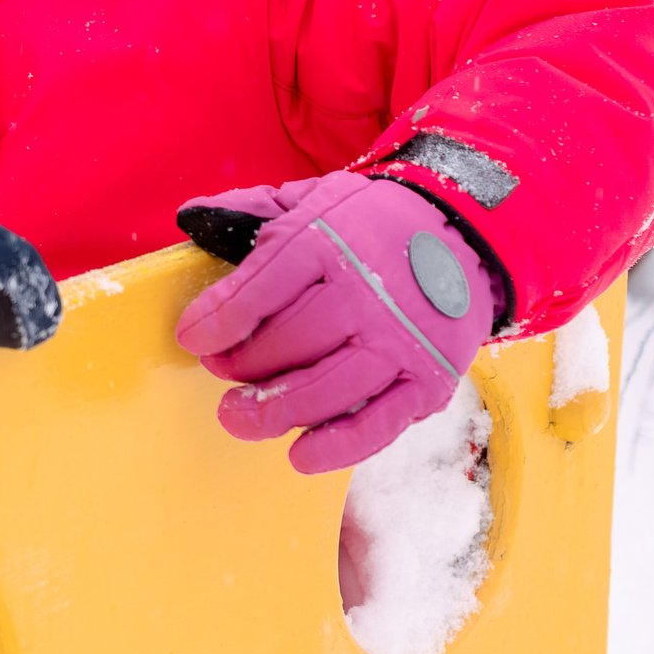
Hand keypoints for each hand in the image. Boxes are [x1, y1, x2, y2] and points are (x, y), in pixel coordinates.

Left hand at [176, 173, 493, 472]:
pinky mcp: (428, 380)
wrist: (461, 234)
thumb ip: (252, 211)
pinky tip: (301, 453)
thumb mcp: (311, 200)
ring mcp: (400, 341)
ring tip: (237, 415)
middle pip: (289, 343)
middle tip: (219, 371)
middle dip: (241, 365)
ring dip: (273, 411)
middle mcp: (365, 294)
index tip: (192, 338)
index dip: (216, 321)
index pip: (259, 290)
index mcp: (326, 242)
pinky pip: (377, 424)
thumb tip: (193, 218)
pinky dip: (336, 445)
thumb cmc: (368, 224)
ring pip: (326, 389)